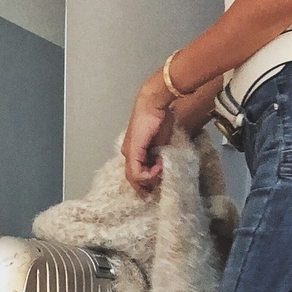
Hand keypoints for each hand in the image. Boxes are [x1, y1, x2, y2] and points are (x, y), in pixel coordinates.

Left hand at [121, 73, 174, 194]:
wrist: (154, 104)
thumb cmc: (160, 118)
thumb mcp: (162, 142)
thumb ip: (160, 155)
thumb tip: (163, 167)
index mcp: (134, 151)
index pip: (137, 174)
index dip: (148, 182)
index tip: (161, 180)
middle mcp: (128, 154)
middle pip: (133, 180)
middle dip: (147, 186)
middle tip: (160, 185)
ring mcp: (128, 153)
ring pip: (134, 179)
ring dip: (150, 179)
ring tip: (162, 170)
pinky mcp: (132, 152)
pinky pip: (136, 173)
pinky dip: (148, 175)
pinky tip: (158, 167)